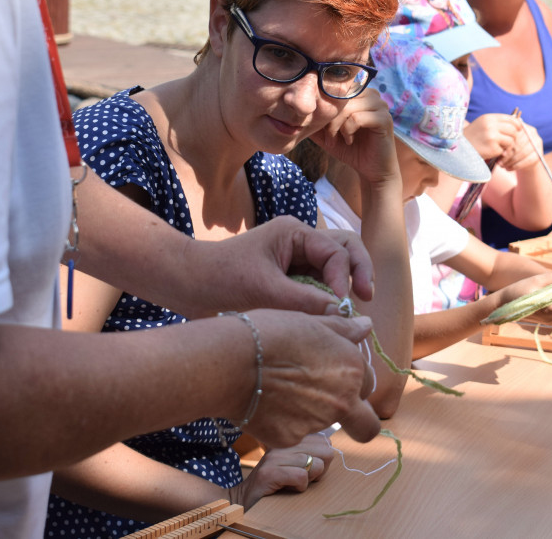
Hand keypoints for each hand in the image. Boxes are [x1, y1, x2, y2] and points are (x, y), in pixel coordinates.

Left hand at [197, 216, 373, 313]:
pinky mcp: (290, 280)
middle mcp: (300, 242)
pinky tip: (331, 318)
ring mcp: (296, 261)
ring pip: (335, 269)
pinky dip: (328, 300)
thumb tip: (343, 315)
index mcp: (294, 232)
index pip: (337, 250)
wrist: (187, 286)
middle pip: (345, 250)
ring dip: (344, 287)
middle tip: (365, 299)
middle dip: (358, 272)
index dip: (344, 277)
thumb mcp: (265, 291)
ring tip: (349, 312)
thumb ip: (305, 302)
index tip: (341, 306)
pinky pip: (319, 287)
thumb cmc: (221, 280)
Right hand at [229, 433, 333, 507]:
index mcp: (290, 438)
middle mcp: (282, 443)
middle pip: (325, 451)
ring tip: (295, 483)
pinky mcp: (269, 472)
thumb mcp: (293, 462)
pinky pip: (301, 477)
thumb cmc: (275, 482)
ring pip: (314, 464)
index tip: (310, 468)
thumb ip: (310, 451)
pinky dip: (300, 487)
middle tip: (305, 477)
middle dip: (320, 469)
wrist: (244, 497)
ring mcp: (274, 456)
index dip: (323, 459)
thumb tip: (331, 446)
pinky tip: (289, 488)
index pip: (324, 440)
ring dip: (309, 480)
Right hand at [242, 311, 379, 447]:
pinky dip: (283, 421)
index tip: (331, 372)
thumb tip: (366, 326)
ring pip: (325, 425)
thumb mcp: (310, 322)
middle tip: (319, 393)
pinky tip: (265, 401)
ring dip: (312, 412)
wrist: (232, 362)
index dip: (353, 379)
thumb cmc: (271, 333)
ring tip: (281, 389)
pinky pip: (293, 432)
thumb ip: (343, 330)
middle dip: (349, 412)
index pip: (369, 383)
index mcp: (352, 370)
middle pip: (364, 423)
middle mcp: (342, 402)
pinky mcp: (289, 439)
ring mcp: (316, 424)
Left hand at [309, 88, 399, 187]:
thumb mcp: (326, 132)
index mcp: (359, 93)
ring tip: (338, 138)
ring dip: (337, 125)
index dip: (324, 106)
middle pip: (340, 97)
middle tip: (329, 135)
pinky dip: (348, 130)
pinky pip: (358, 118)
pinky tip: (349, 140)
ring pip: (348, 106)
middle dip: (329, 117)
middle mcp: (372, 94)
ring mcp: (380, 105)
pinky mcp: (385, 119)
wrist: (371, 170)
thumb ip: (314, 120)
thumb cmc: (350, 148)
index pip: (335, 89)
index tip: (323, 127)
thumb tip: (294, 109)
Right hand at [463, 113, 520, 160]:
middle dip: (512, 136)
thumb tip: (518, 124)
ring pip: (511, 141)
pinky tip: (489, 151)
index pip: (511, 119)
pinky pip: (504, 151)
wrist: (458, 149)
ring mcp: (492, 137)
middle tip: (505, 141)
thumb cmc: (472, 136)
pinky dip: (499, 153)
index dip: (517, 125)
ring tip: (495, 146)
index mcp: (489, 118)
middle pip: (514, 130)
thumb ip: (497, 122)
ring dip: (506, 146)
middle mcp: (491, 125)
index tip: (518, 129)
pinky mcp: (492, 148)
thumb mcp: (483, 124)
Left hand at [497, 121, 542, 171]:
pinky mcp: (539, 153)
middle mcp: (532, 133)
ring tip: (502, 166)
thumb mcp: (507, 144)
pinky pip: (527, 160)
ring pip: (522, 153)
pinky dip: (516, 166)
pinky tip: (509, 168)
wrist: (523, 160)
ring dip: (510, 162)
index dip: (504, 146)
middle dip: (507, 155)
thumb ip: (504, 143)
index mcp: (522, 127)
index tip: (497, 154)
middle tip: (499, 162)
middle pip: (518, 145)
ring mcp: (537, 143)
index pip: (513, 136)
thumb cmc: (511, 149)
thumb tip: (499, 152)